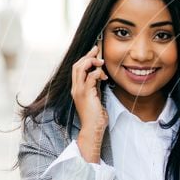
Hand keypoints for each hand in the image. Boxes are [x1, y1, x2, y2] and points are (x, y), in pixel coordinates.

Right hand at [71, 44, 108, 162]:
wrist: (93, 129)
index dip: (85, 59)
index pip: (77, 69)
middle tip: (97, 50)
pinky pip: (89, 78)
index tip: (94, 53)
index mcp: (77, 88)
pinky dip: (96, 73)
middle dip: (87, 56)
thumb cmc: (96, 116)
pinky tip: (103, 76)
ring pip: (80, 69)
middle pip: (76, 65)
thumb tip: (100, 76)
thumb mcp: (96, 97)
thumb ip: (95, 86)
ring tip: (101, 62)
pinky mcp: (85, 95)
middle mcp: (75, 88)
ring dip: (91, 62)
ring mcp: (79, 91)